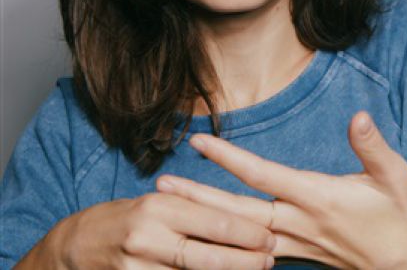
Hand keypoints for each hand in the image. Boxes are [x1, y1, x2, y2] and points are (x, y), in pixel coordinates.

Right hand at [16, 192, 275, 269]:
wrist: (77, 244)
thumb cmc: (127, 217)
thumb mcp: (157, 202)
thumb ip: (190, 210)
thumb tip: (235, 220)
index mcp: (159, 205)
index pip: (211, 220)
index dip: (244, 232)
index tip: (268, 237)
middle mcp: (148, 234)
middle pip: (206, 253)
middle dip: (243, 260)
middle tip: (269, 260)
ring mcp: (136, 265)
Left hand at [157, 111, 406, 268]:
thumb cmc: (401, 216)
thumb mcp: (396, 176)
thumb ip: (372, 146)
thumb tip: (359, 116)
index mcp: (317, 197)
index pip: (262, 174)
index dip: (228, 157)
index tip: (199, 141)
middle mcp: (298, 222)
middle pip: (237, 210)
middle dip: (197, 198)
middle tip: (160, 189)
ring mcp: (295, 243)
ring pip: (239, 232)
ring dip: (204, 219)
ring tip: (172, 209)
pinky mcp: (298, 252)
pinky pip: (252, 250)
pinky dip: (226, 242)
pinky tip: (207, 237)